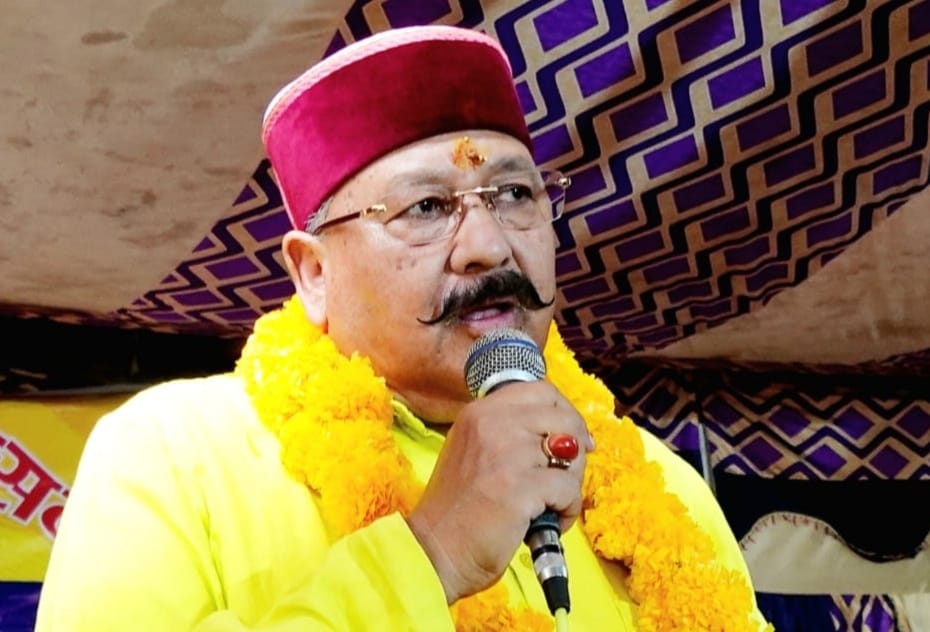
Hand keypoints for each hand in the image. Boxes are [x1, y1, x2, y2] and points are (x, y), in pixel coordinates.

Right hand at [405, 381, 593, 603]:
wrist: (435, 551)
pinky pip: (569, 489)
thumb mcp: (476, 451)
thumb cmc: (460, 510)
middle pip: (563, 418)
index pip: (542, 390)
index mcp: (480, 411)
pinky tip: (549, 521)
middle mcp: (492, 423)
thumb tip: (573, 436)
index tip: (574, 441)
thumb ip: (514, 434)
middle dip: (577, 450)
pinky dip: (568, 510)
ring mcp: (506, 453)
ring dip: (571, 483)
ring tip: (551, 505)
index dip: (566, 414)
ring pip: (572, 454)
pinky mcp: (520, 487)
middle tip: (565, 478)